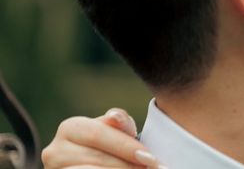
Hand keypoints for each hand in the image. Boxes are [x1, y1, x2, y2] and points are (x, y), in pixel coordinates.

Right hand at [41, 108, 164, 167]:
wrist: (93, 162)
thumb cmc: (110, 147)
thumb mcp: (116, 132)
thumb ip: (120, 123)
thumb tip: (114, 117)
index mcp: (70, 128)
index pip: (98, 134)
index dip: (126, 146)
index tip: (150, 157)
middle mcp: (55, 150)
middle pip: (96, 157)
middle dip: (126, 165)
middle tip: (150, 168)